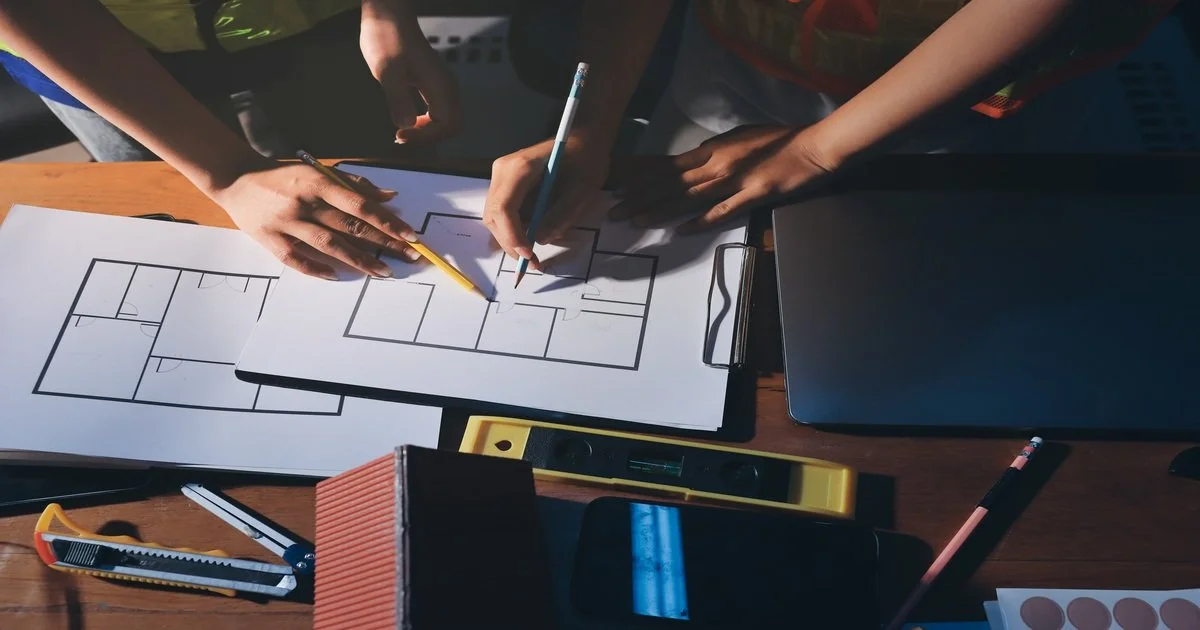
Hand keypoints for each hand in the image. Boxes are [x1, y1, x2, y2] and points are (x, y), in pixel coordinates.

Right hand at [211, 161, 420, 279]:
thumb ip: (354, 183)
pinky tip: (337, 276)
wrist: (236, 178)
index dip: (388, 221)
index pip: (360, 205)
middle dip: (383, 243)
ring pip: (329, 245)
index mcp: (318, 183)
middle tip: (408, 256)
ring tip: (383, 272)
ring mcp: (286, 223)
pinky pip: (296, 259)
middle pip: (350, 227)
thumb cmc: (283, 176)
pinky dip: (317, 269)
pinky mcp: (269, 239)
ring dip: (359, 260)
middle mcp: (305, 203)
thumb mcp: (318, 171)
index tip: (410, 235)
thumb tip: (390, 196)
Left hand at [360, 4, 460, 143]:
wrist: (388, 16)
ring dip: (427, 131)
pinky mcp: (432, 84)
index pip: (447, 126)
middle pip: (452, 127)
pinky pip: (438, 111)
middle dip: (429, 137)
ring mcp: (441, 85)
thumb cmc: (388, 36)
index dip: (425, 136)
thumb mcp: (388, 69)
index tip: (400, 133)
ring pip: (446, 120)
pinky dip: (425, 122)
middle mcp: (446, 87)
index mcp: (440, 85)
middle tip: (402, 136)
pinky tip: (407, 120)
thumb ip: (397, 98)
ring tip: (403, 132)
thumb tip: (406, 124)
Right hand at [483, 133, 611, 267]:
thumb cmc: (587, 157)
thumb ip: (561, 215)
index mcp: (520, 167)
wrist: (584, 135)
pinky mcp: (506, 182)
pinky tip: (529, 241)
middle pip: (494, 215)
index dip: (513, 236)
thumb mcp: (582, 189)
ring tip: (532, 256)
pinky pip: (502, 211)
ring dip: (510, 239)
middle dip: (510, 243)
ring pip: (494, 216)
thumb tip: (541, 240)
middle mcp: (503, 169)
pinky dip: (512, 230)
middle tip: (532, 264)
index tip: (529, 256)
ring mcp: (501, 175)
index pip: (504, 208)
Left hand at [609, 125, 834, 232]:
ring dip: (660, 209)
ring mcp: (734, 180)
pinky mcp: (753, 195)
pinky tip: (680, 231)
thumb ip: (715, 149)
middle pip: (671, 182)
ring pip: (689, 197)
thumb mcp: (740, 137)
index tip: (618, 187)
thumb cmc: (778, 140)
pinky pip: (722, 211)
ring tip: (636, 221)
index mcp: (712, 149)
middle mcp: (717, 163)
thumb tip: (694, 159)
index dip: (641, 177)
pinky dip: (700, 221)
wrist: (813, 146)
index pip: (668, 165)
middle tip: (615, 211)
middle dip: (640, 197)